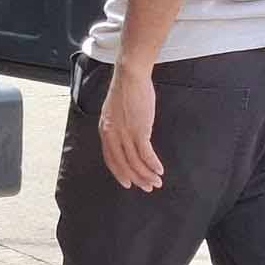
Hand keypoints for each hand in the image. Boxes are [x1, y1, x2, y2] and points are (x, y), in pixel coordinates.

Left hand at [98, 63, 165, 191]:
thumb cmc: (126, 90)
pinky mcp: (139, 130)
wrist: (130, 76)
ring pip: (136, 162)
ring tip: (157, 181)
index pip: (110, 159)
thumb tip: (128, 139)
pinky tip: (160, 170)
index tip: (128, 183)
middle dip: (137, 179)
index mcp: (105, 130)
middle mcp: (112, 135)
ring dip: (148, 175)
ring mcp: (125, 133)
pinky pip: (146, 154)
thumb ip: (118, 127)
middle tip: (147, 187)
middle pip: (124, 165)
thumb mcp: (115, 112)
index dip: (120, 173)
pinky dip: (153, 165)